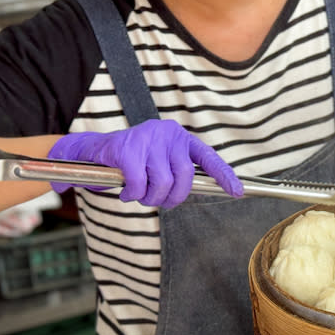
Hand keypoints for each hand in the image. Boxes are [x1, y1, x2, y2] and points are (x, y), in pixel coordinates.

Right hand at [48, 119, 242, 207]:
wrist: (96, 151)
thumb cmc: (133, 161)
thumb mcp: (160, 161)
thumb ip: (177, 172)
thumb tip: (192, 192)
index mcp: (180, 138)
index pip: (208, 157)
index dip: (225, 175)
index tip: (238, 192)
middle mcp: (168, 134)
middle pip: (184, 177)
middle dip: (172, 197)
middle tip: (156, 201)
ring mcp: (148, 139)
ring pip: (162, 183)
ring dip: (149, 197)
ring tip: (138, 194)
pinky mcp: (128, 149)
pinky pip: (138, 183)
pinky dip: (132, 194)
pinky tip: (126, 190)